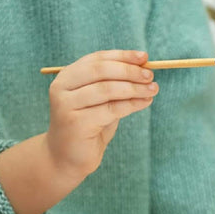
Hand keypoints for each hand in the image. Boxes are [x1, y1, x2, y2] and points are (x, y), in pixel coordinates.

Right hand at [46, 50, 157, 177]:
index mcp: (66, 77)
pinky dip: (132, 104)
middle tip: (150, 75)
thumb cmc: (87, 126)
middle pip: (100, 70)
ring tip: (152, 89)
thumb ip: (114, 84)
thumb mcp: (100, 100)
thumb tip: (143, 68)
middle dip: (129, 71)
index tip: (144, 57)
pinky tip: (144, 102)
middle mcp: (62, 88)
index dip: (122, 56)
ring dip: (134, 88)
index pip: (96, 59)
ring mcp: (66, 105)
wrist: (66, 157)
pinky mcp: (76, 123)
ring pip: (107, 89)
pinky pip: (111, 109)